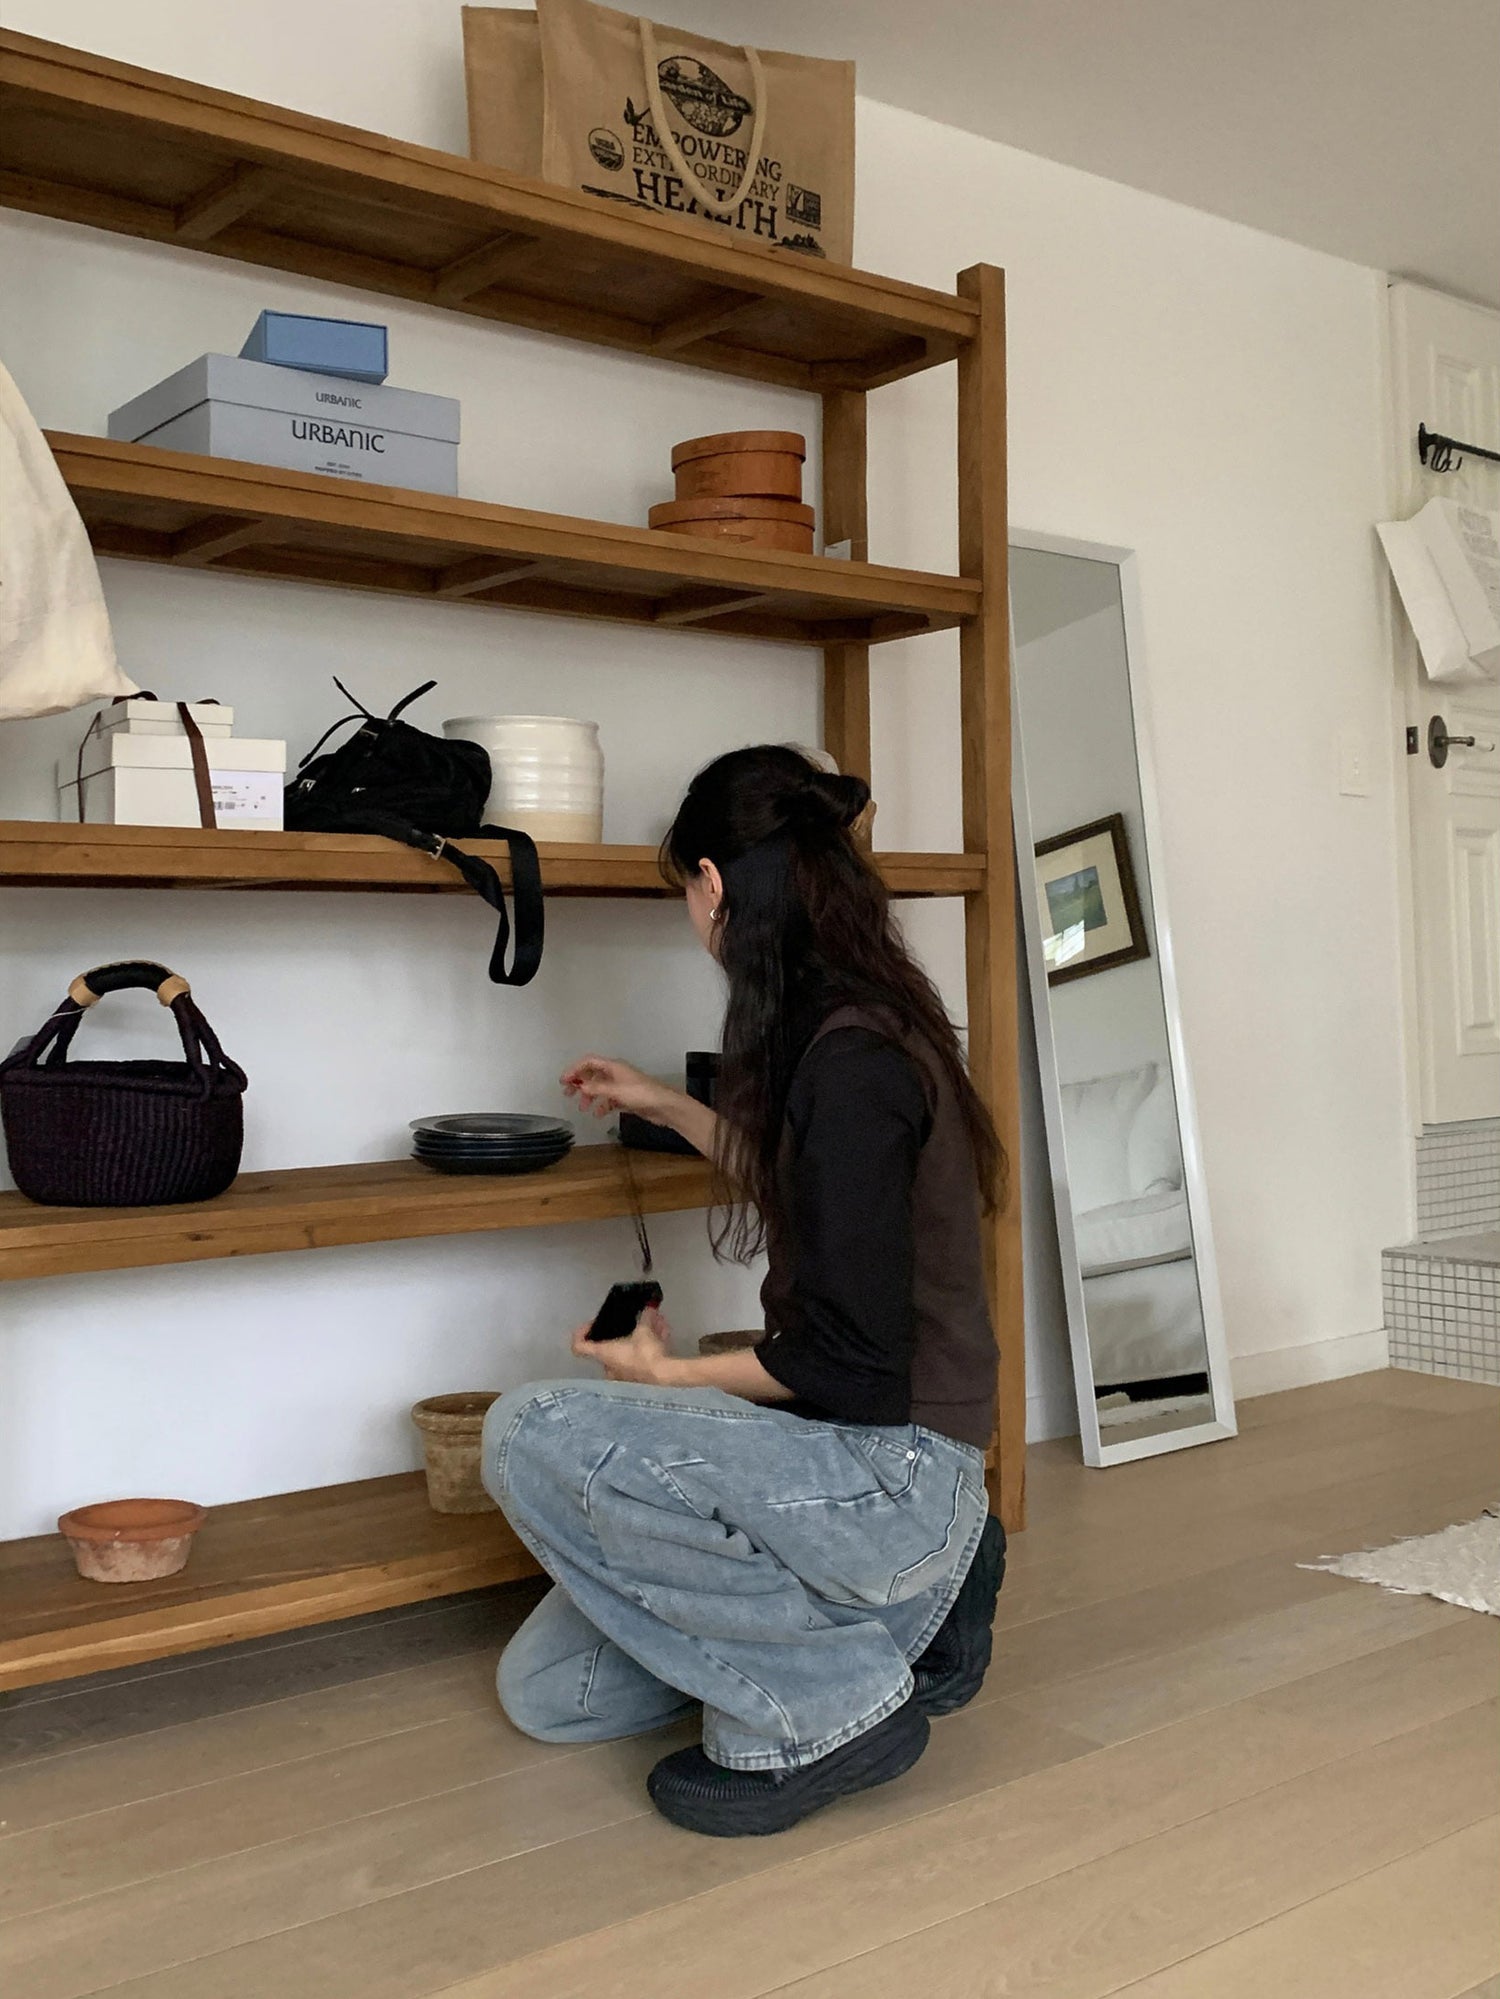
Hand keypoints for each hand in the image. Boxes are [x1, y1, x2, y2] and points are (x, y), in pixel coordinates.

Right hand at [560, 1055, 674, 1124]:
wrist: (663, 1106)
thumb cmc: (642, 1094)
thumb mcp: (615, 1090)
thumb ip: (596, 1088)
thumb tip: (580, 1086)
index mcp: (613, 1066)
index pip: (589, 1062)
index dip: (575, 1069)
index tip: (564, 1081)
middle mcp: (616, 1074)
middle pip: (593, 1074)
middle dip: (580, 1083)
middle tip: (568, 1094)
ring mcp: (622, 1086)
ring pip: (600, 1088)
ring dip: (590, 1096)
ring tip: (583, 1108)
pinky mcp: (626, 1098)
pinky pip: (609, 1099)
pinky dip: (602, 1105)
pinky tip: (599, 1114)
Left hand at [571, 1305, 675, 1384]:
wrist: (664, 1379)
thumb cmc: (646, 1354)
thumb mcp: (645, 1330)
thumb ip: (645, 1317)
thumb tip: (649, 1308)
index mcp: (603, 1353)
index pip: (579, 1346)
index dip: (581, 1333)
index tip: (592, 1324)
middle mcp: (609, 1368)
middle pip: (608, 1349)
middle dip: (623, 1335)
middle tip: (635, 1323)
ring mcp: (623, 1377)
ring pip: (627, 1355)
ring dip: (638, 1341)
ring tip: (655, 1329)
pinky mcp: (638, 1382)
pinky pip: (639, 1362)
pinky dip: (647, 1352)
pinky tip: (662, 1341)